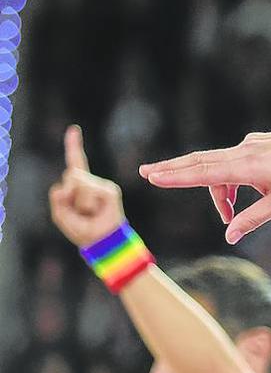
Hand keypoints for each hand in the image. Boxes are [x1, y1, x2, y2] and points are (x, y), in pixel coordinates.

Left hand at [48, 125, 125, 247]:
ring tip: (88, 213)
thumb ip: (58, 198)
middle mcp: (92, 182)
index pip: (76, 163)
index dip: (74, 146)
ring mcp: (102, 186)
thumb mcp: (61, 215)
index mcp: (79, 186)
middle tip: (80, 212)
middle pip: (70, 175)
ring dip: (78, 202)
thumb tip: (70, 179)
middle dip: (68, 195)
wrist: (102, 242)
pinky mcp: (110, 190)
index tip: (74, 129)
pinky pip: (89, 189)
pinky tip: (95, 210)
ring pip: (78, 182)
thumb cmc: (83, 230)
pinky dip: (87, 202)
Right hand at [138, 129, 270, 243]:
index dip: (177, 175)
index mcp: (249, 166)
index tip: (153, 176)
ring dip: (218, 191)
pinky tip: (245, 195)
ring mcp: (251, 145)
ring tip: (227, 214)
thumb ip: (253, 219)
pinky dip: (231, 181)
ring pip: (220, 166)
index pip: (205, 172)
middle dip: (174, 169)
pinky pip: (234, 162)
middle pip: (201, 161)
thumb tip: (230, 236)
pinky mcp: (257, 144)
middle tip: (145, 173)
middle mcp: (245, 151)